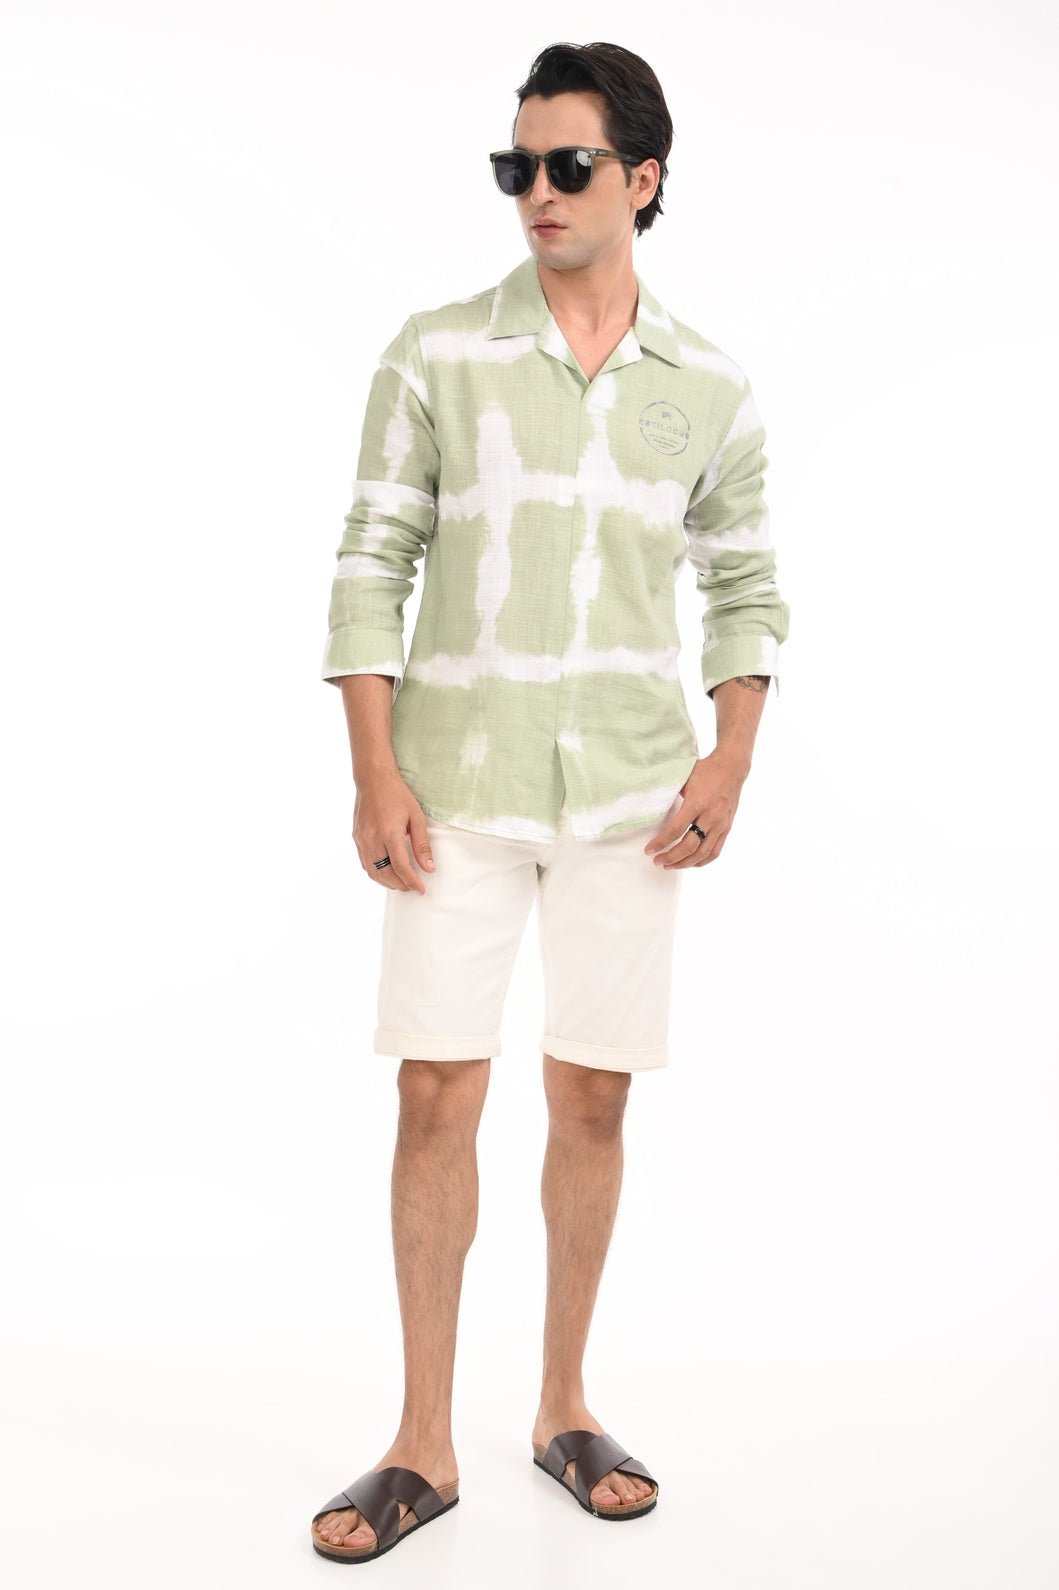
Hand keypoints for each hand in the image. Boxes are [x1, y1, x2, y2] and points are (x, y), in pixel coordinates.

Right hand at [353, 774, 436, 892]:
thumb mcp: (416, 817)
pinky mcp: (356, 838)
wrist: (373, 780)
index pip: (401, 867)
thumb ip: (422, 845)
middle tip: (413, 887)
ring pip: (373, 872)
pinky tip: (386, 872)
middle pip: (386, 874)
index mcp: (389, 833)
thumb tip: (429, 868)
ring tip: (401, 883)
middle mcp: (372, 839)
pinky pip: (365, 863)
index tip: (421, 890)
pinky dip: (376, 873)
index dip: (412, 882)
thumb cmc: (397, 795)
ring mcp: (362, 840)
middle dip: (401, 885)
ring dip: (387, 882)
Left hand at [643, 750, 748, 868]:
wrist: (732, 767)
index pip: (676, 829)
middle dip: (671, 857)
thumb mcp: (684, 778)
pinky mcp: (727, 828)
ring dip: (685, 863)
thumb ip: (671, 794)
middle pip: (689, 846)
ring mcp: (720, 824)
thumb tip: (652, 805)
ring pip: (702, 853)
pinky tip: (690, 862)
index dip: (661, 842)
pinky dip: (702, 861)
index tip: (649, 850)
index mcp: (697, 803)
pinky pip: (715, 851)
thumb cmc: (706, 771)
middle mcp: (710, 816)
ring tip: (670, 865)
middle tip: (657, 861)